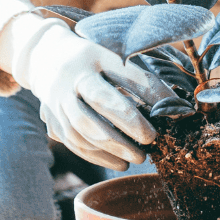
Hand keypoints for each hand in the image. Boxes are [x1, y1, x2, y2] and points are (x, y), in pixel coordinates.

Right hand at [0, 14, 177, 170]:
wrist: (44, 57)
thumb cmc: (92, 59)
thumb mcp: (114, 57)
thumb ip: (140, 79)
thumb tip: (175, 106)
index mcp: (93, 56)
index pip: (125, 74)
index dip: (151, 93)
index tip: (172, 111)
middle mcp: (72, 77)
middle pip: (99, 102)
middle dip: (129, 124)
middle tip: (152, 140)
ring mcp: (57, 100)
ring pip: (83, 129)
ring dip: (114, 148)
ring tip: (138, 157)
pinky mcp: (52, 121)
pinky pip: (74, 144)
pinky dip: (99, 157)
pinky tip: (119, 162)